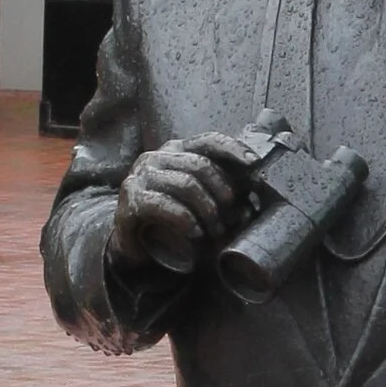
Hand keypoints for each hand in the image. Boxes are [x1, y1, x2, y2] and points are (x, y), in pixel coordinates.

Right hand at [109, 133, 256, 274]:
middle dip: (222, 192)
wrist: (134, 245)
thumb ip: (221, 202)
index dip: (232, 149)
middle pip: (200, 165)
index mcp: (176, 152)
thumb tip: (248, 208)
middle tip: (229, 218)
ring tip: (214, 230)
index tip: (254, 164)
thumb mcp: (198, 206)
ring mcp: (141, 176)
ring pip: (186, 184)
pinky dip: (186, 219)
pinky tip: (195, 232)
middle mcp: (157, 158)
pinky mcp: (131, 198)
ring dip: (207, 210)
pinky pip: (165, 204)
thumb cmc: (170, 223)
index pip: (208, 141)